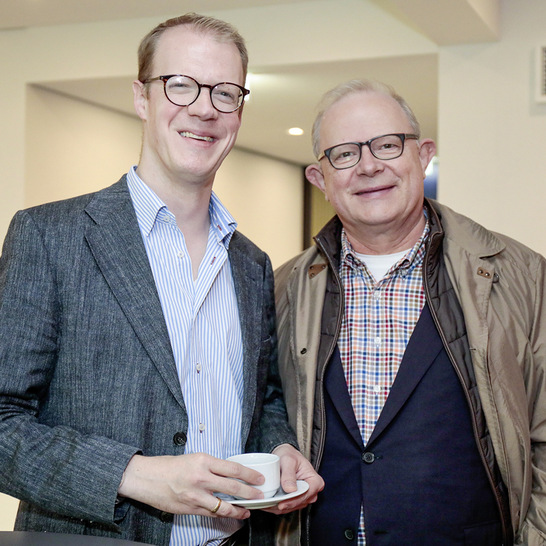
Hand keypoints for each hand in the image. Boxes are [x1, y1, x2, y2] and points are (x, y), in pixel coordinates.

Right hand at [118, 452, 265, 518]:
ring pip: (224, 505)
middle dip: (249, 493)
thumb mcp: (193, 458)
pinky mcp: (189, 508)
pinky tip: (230, 514)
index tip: (258, 478)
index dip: (249, 475)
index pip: (233, 468)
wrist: (146, 478)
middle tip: (259, 495)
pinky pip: (211, 513)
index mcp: (203, 461)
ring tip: (247, 510)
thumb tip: (228, 473)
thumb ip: (210, 466)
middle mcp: (201, 478)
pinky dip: (222, 514)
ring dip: (239, 509)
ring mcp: (195, 495)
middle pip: (232, 487)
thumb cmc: (168, 466)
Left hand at [265, 444, 323, 513]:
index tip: (281, 503)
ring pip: (291, 507)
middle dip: (284, 505)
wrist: (284, 455)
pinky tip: (267, 503)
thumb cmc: (289, 455)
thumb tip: (290, 489)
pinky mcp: (295, 500)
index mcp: (315, 481)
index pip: (306, 494)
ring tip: (266, 504)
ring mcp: (304, 497)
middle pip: (298, 503)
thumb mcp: (288, 460)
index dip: (293, 500)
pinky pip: (286, 507)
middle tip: (269, 504)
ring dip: (278, 507)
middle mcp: (312, 491)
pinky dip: (276, 507)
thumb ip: (289, 474)